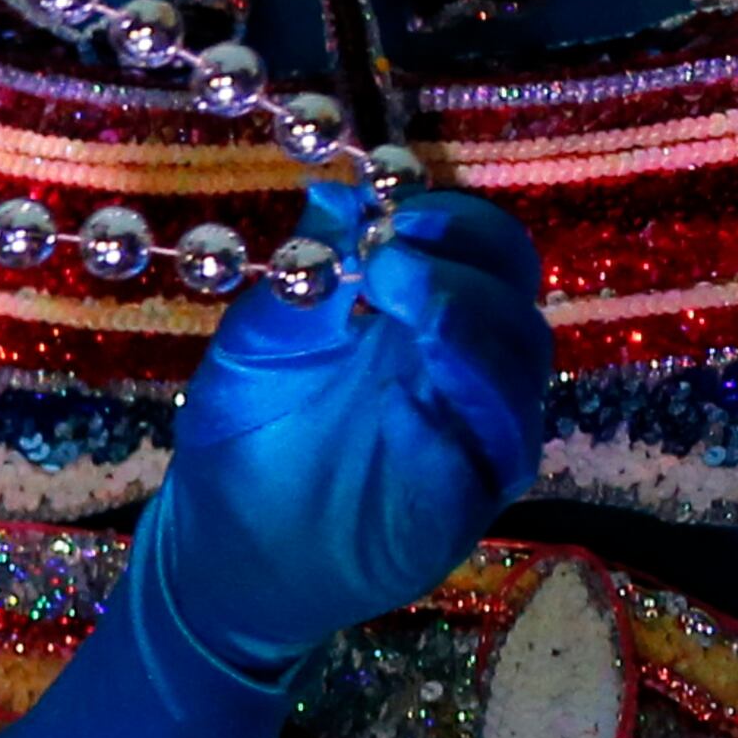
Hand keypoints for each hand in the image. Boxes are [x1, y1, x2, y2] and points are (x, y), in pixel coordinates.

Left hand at [138, 188, 551, 678]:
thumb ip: (300, 280)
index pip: (485, 255)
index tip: (395, 217)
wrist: (219, 543)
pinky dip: (455, 424)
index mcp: (422, 320)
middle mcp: (461, 374)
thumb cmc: (244, 433)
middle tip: (393, 264)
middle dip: (465, 276)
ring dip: (470, 337)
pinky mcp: (462, 507)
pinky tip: (404, 404)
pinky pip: (488, 462)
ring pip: (518, 379)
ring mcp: (470, 441)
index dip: (457, 227)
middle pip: (516, 306)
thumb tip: (331, 194)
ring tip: (407, 315)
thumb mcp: (257, 346)